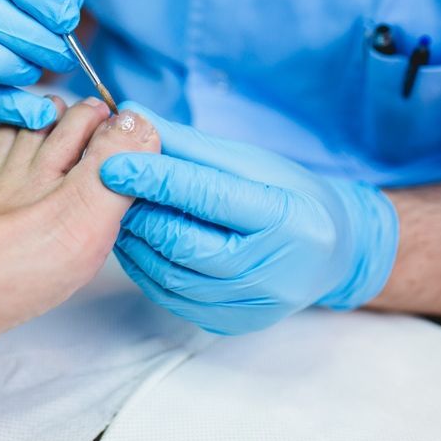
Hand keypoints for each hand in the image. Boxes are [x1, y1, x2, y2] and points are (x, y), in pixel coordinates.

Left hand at [100, 103, 398, 334]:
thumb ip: (189, 145)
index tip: (112, 163)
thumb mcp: (250, 162)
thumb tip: (133, 116)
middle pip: (183, 241)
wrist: (330, 254)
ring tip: (120, 211)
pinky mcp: (228, 323)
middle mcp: (272, 269)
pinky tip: (137, 242)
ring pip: (168, 274)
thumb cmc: (289, 196)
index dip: (155, 178)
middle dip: (138, 211)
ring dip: (134, 240)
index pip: (208, 196)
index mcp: (286, 218)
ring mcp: (249, 305)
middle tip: (110, 189)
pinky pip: (170, 297)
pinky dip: (144, 267)